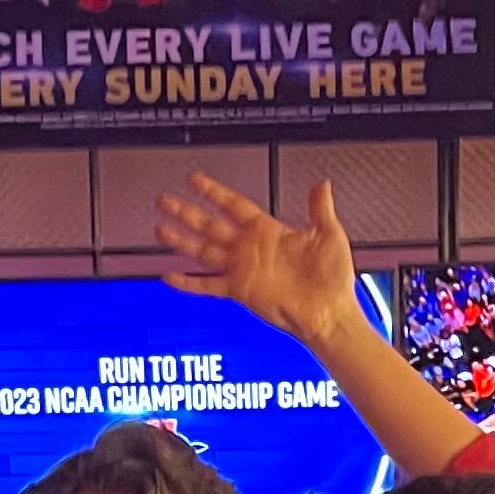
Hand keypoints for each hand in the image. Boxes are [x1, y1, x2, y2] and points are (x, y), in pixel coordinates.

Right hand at [157, 172, 362, 350]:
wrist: (329, 313)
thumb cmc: (333, 279)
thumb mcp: (330, 235)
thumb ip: (320, 209)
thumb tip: (321, 184)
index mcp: (268, 231)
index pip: (234, 204)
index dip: (214, 192)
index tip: (195, 180)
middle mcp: (251, 249)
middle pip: (210, 224)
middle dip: (186, 212)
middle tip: (165, 201)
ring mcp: (243, 270)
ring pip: (204, 251)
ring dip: (182, 240)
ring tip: (161, 229)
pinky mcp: (240, 291)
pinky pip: (208, 285)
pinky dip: (188, 283)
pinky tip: (170, 276)